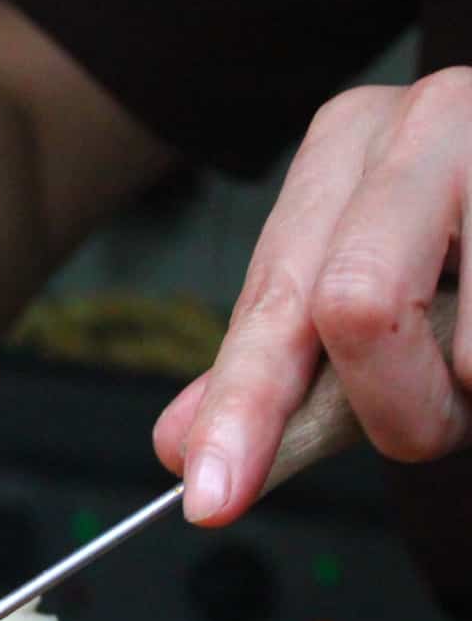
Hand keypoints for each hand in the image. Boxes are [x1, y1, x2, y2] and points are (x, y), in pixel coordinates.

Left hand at [154, 69, 471, 523]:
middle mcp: (420, 123)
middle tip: (427, 430)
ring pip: (469, 355)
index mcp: (345, 145)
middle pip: (355, 306)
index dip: (241, 409)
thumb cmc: (466, 240)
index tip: (211, 497)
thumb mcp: (366, 274)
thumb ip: (275, 364)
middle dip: (393, 409)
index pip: (273, 302)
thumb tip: (177, 447)